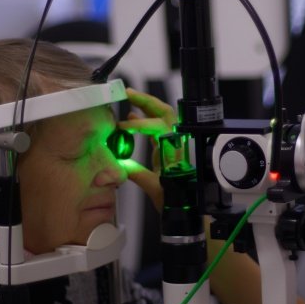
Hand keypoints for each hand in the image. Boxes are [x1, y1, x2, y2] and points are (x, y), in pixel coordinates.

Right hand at [119, 89, 175, 211]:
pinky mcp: (169, 149)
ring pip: (163, 117)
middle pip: (164, 113)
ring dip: (147, 107)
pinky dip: (146, 120)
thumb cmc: (175, 201)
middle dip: (146, 101)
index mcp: (173, 151)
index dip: (139, 124)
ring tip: (129, 98)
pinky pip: (159, 127)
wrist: (186, 210)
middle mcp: (176, 144)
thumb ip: (135, 172)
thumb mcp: (152, 187)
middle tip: (128, 93)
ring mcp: (173, 145)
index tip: (122, 126)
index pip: (158, 127)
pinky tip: (132, 116)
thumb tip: (118, 162)